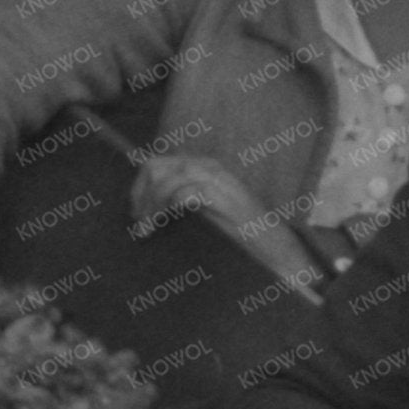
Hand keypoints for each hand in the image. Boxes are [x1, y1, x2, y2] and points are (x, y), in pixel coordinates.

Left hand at [128, 153, 261, 237]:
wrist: (274, 244)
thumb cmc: (238, 231)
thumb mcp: (202, 209)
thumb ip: (180, 199)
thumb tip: (145, 206)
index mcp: (201, 166)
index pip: (156, 163)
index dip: (139, 187)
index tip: (134, 212)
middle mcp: (208, 166)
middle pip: (157, 167)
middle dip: (141, 195)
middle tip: (138, 222)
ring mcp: (218, 180)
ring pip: (169, 180)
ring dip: (152, 205)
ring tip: (147, 229)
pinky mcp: (224, 197)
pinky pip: (186, 194)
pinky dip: (168, 210)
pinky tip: (162, 226)